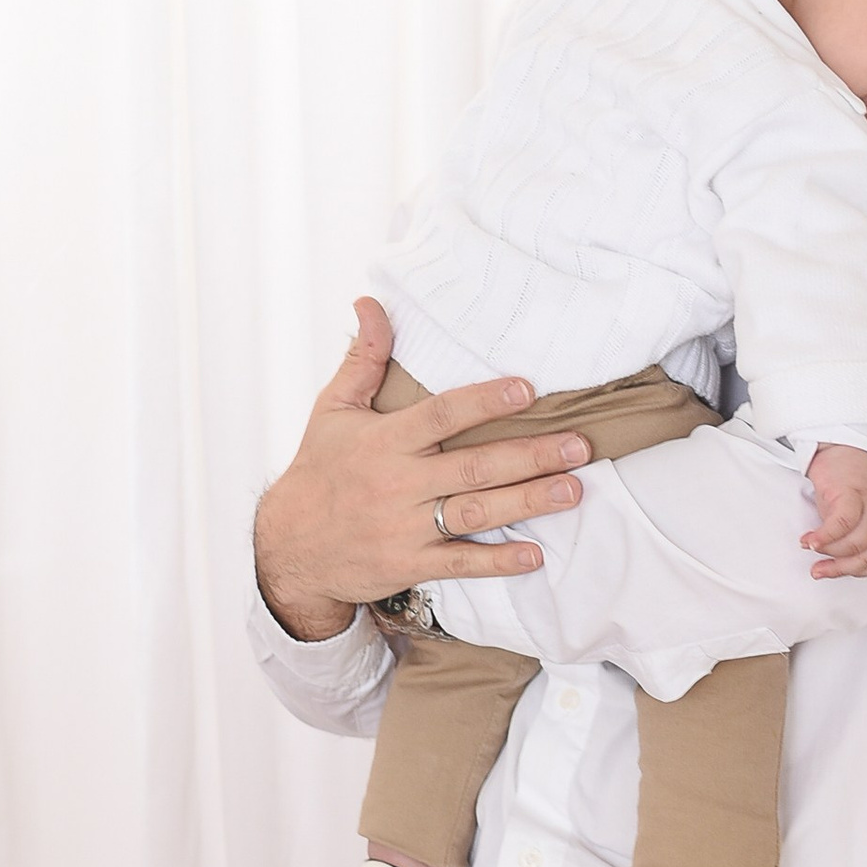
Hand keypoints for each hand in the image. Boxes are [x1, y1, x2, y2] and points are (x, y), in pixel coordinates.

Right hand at [252, 299, 592, 640]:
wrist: (289, 546)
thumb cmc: (319, 471)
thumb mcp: (333, 409)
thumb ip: (363, 358)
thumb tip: (371, 302)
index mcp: (384, 441)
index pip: (441, 415)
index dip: (484, 401)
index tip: (526, 389)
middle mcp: (398, 483)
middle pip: (473, 467)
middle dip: (530, 456)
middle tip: (577, 446)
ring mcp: (405, 528)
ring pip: (476, 513)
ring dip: (527, 502)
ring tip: (572, 490)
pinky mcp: (409, 564)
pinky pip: (459, 564)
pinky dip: (497, 561)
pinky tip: (535, 555)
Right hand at [801, 443, 866, 579]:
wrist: (842, 442)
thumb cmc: (849, 478)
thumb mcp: (861, 509)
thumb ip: (856, 533)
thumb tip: (836, 558)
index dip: (858, 570)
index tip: (837, 571)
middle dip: (842, 568)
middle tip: (820, 570)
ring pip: (858, 542)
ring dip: (831, 552)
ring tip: (812, 549)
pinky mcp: (852, 491)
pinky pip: (841, 524)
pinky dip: (824, 537)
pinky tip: (810, 540)